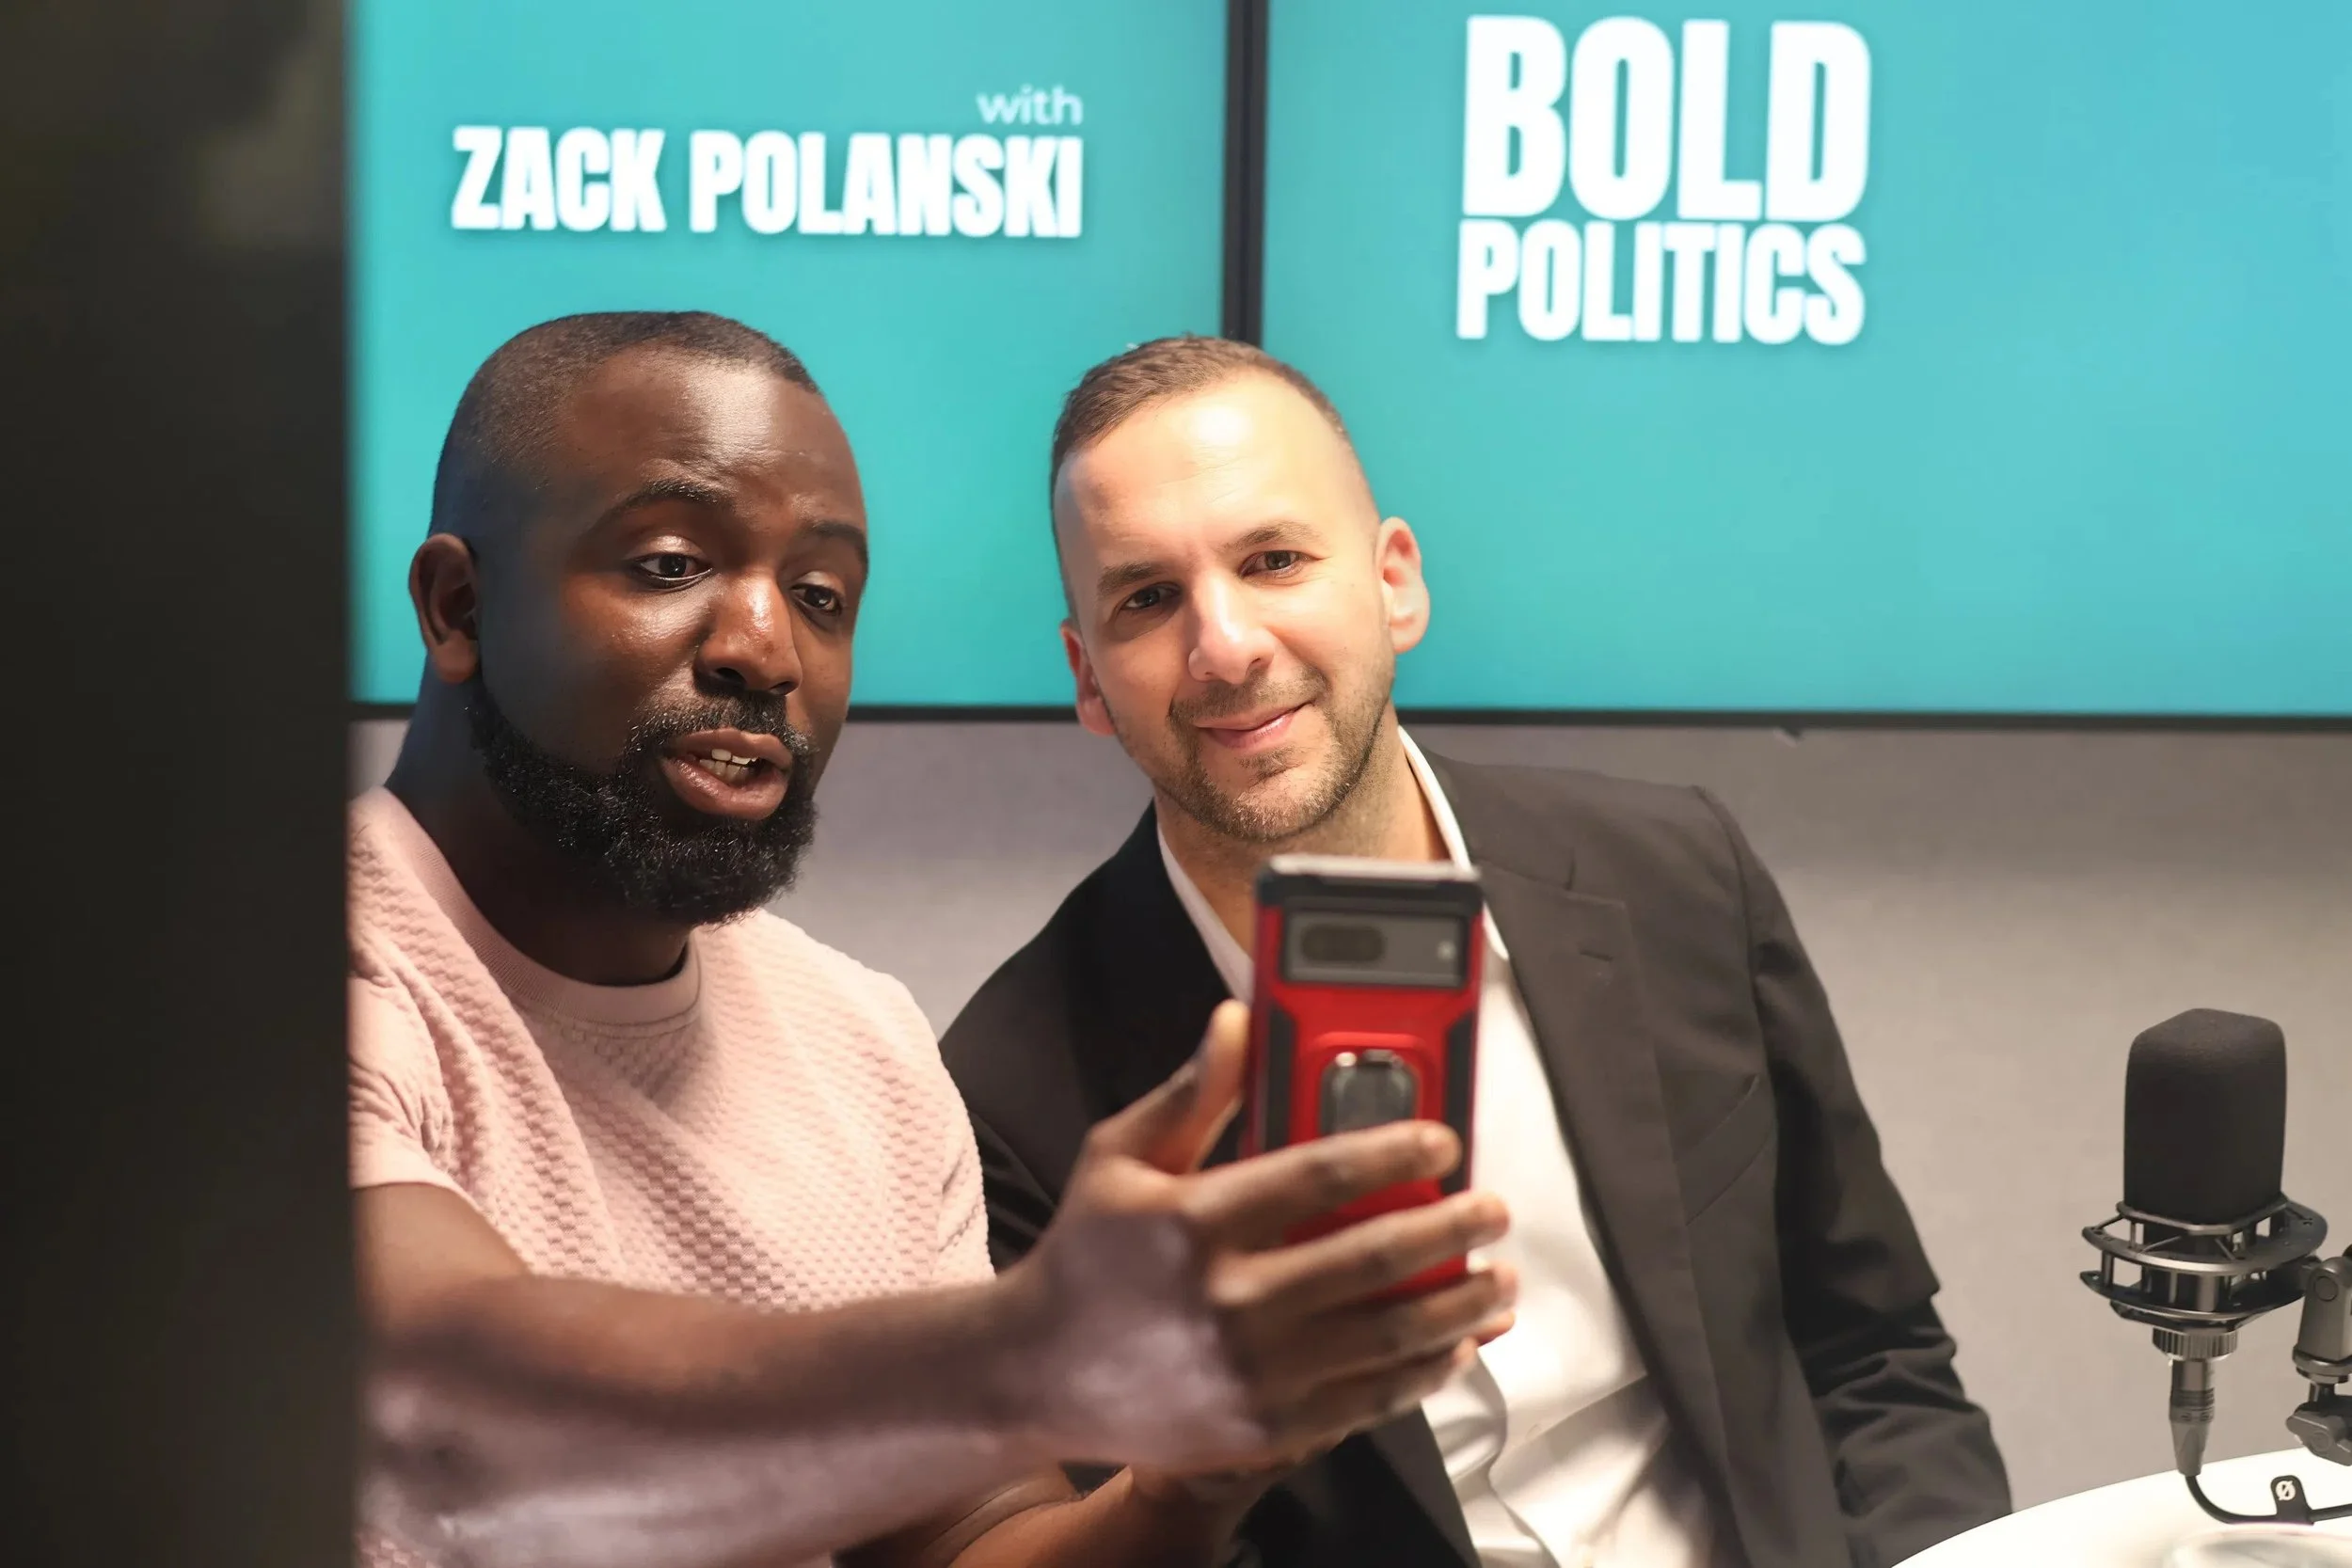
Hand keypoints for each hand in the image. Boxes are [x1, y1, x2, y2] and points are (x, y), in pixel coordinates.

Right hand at [1007, 1001, 1516, 1474]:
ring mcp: (1254, 1373)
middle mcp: (1230, 1300)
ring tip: (1498, 1279)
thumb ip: (1190, 1092)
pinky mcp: (1267, 1429)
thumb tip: (1238, 1021)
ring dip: (1459, 1305)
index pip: (1322, 1174)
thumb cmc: (1088, 1254)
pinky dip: (1424, 1371)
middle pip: (1374, 1257)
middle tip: (1491, 1210)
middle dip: (1451, 1229)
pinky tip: (1455, 1344)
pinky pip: (1370, 1399)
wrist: (1036, 1373)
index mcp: (1194, 1221)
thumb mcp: (1119, 1156)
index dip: (1396, 1152)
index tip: (1442, 1142)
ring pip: (1388, 1336)